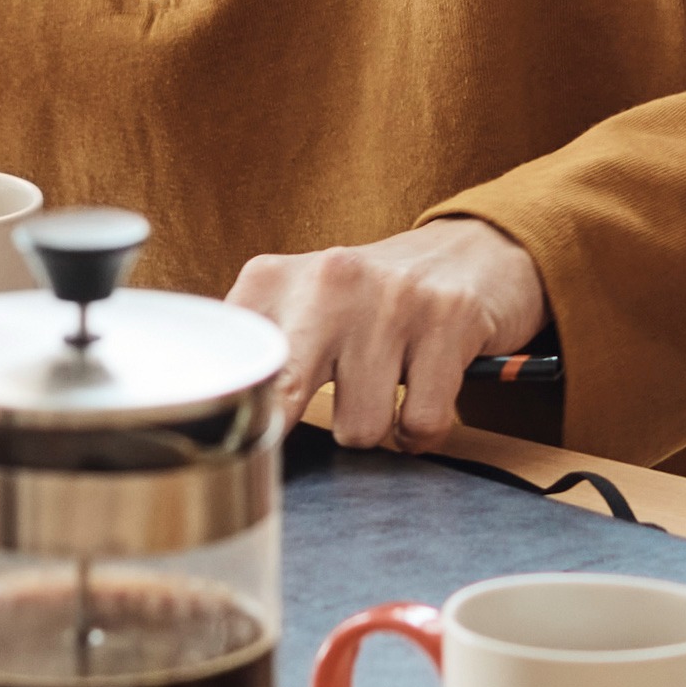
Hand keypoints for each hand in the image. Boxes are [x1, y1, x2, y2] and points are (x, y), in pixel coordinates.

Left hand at [226, 217, 544, 453]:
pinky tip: (420, 396)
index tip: (253, 435)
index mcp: (272, 279)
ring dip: (374, 428)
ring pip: (360, 429)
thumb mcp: (298, 306)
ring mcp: (390, 298)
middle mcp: (327, 280)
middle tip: (316, 424)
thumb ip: (252, 357)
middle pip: (285, 400)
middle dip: (296, 432)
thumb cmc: (369, 300)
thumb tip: (212, 425)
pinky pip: (420, 425)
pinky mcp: (448, 319)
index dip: (242, 421)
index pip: (233, 372)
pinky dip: (420, 431)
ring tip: (383, 391)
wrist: (473, 251)